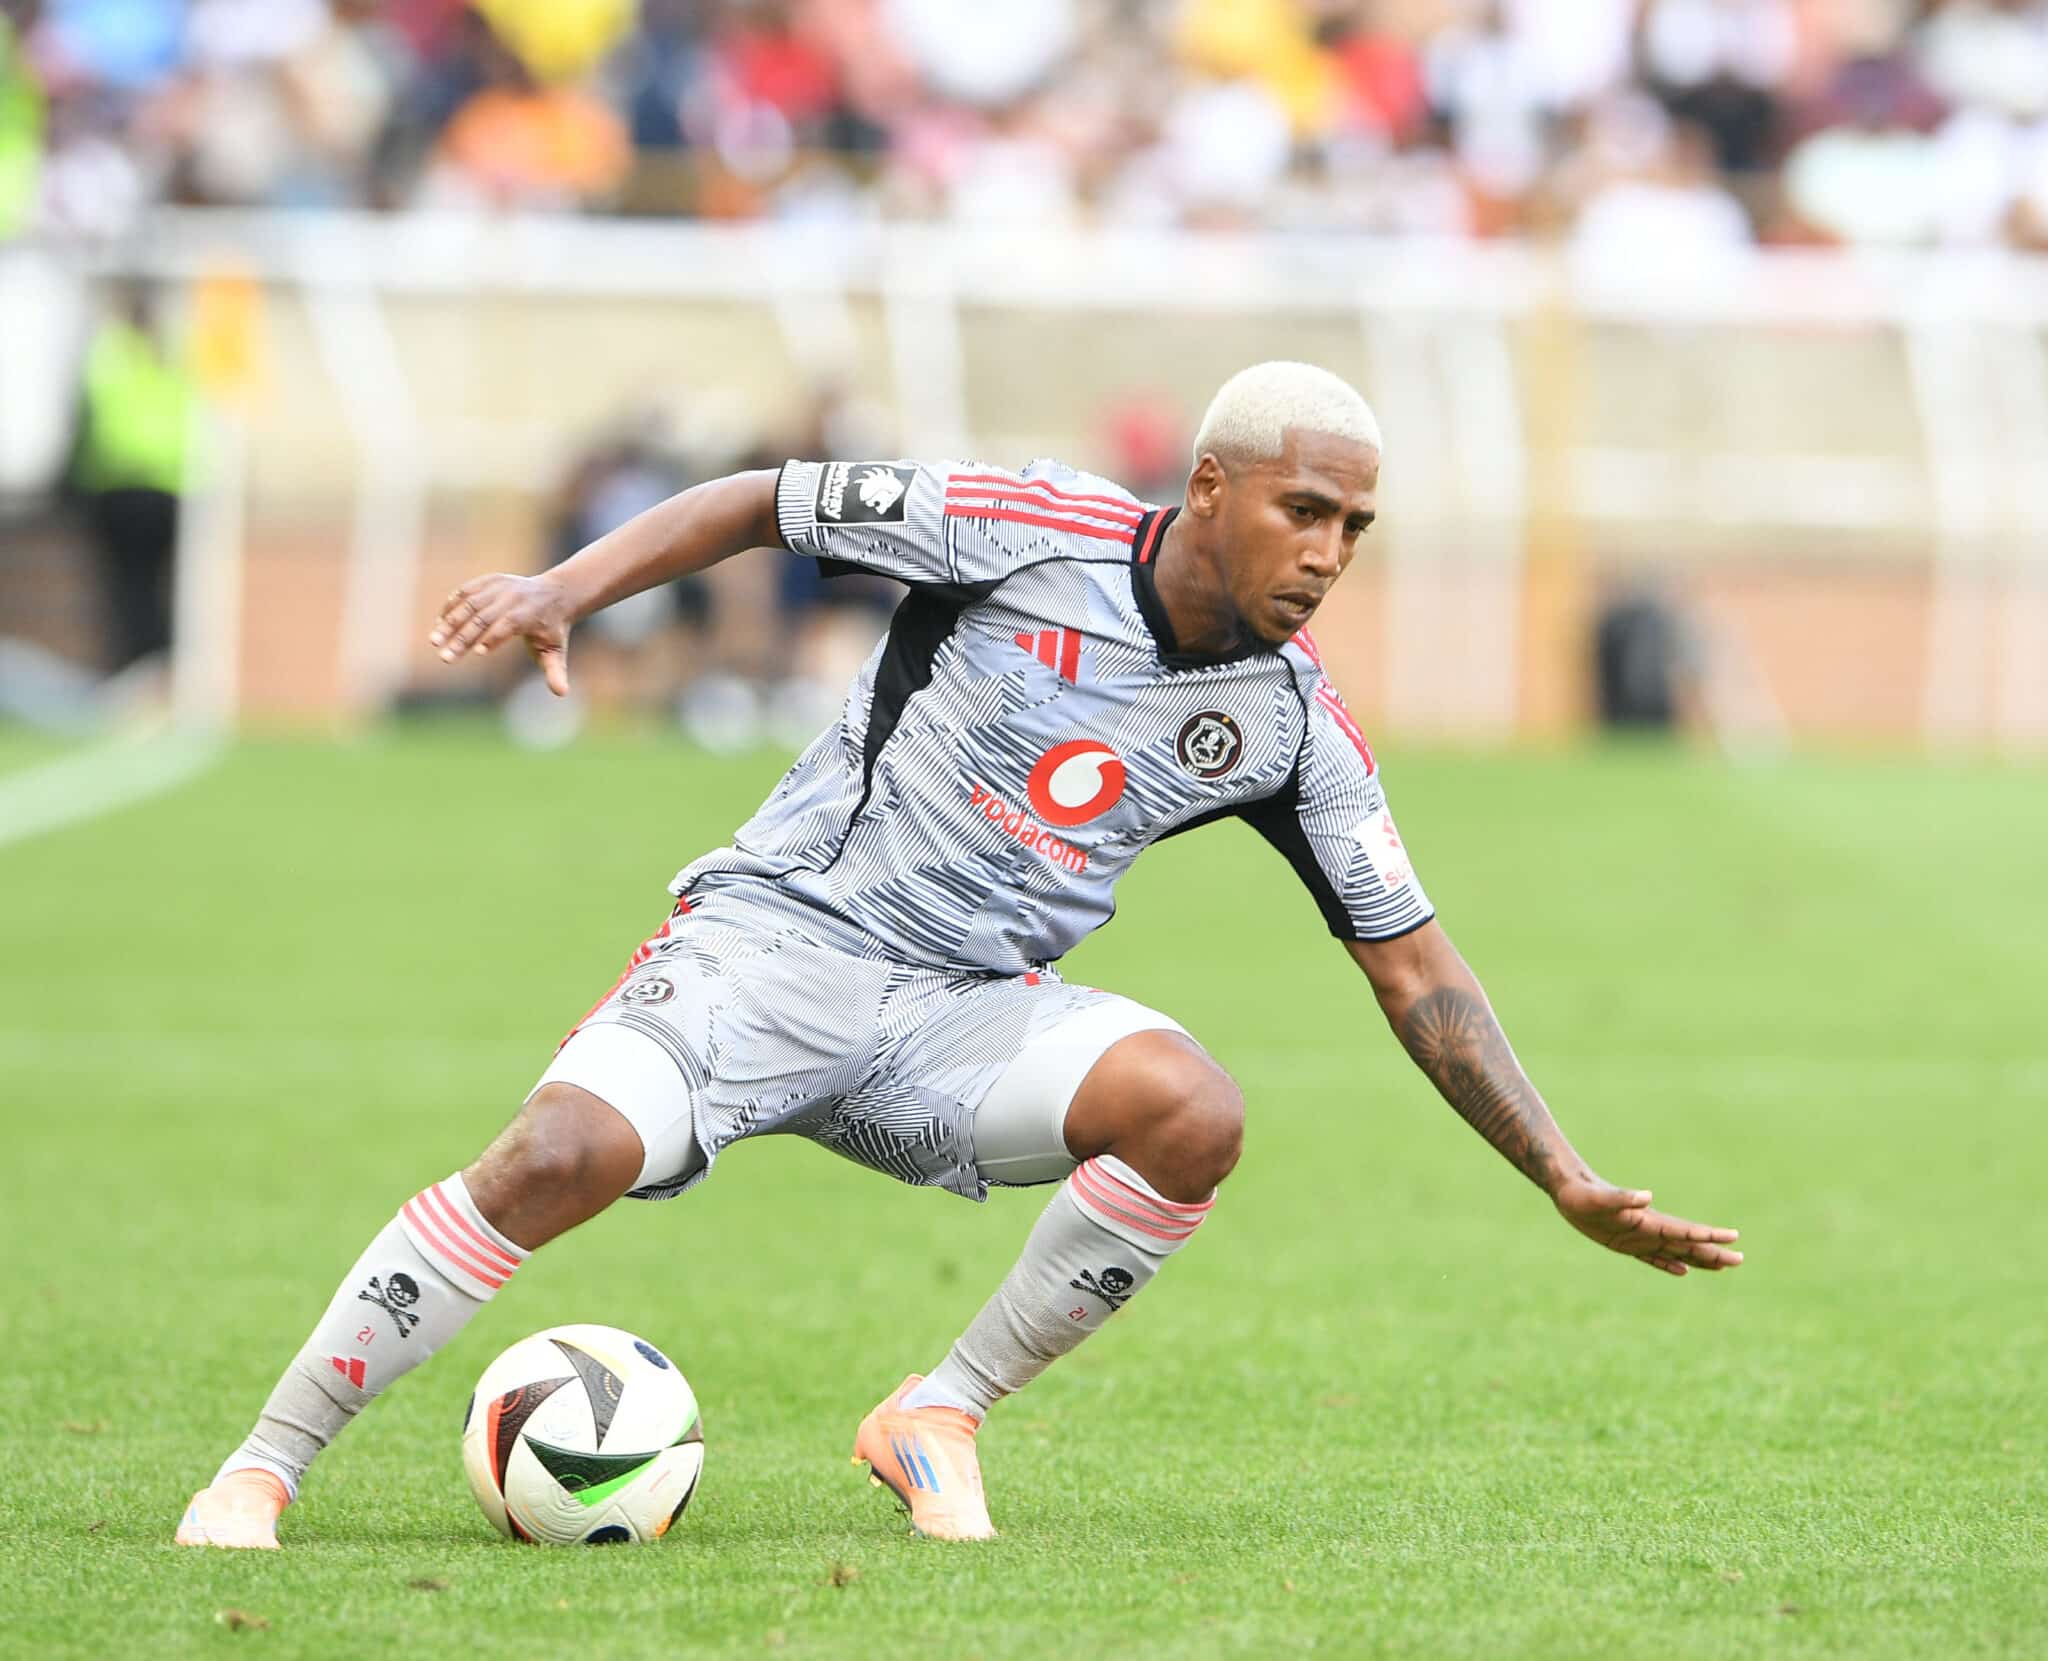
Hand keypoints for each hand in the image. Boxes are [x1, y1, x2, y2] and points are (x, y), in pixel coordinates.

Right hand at [429, 574, 573, 695]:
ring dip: (450, 622)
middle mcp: (512, 597)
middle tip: (445, 658)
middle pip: (483, 617)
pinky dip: (451, 606)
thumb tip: (561, 693)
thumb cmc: (552, 629)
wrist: (555, 593)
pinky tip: (439, 624)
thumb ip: (556, 672)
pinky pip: (466, 592)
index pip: (509, 624)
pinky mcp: (489, 581)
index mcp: (529, 614)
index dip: (494, 637)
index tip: (478, 653)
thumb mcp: (556, 650)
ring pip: (470, 604)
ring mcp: (499, 586)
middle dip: (462, 638)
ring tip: (434, 641)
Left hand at [1550, 1173, 1742, 1276]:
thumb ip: (1622, 1198)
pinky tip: (1683, 1271)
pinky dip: (1669, 1265)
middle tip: (1740, 1260)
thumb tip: (1646, 1196)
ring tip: (1723, 1265)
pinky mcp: (1625, 1244)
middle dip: (1713, 1252)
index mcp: (1647, 1221)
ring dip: (1699, 1259)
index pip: (1685, 1231)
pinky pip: (1654, 1258)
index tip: (1733, 1236)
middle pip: (1687, 1244)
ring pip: (1676, 1252)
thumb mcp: (1598, 1199)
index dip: (1709, 1235)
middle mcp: (1648, 1229)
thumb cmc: (1581, 1194)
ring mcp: (1639, 1237)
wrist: (1567, 1188)